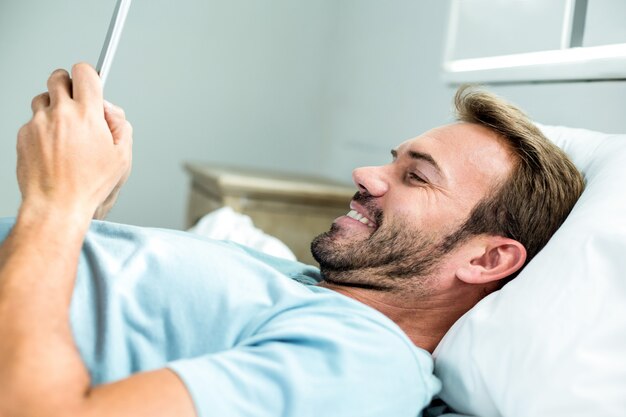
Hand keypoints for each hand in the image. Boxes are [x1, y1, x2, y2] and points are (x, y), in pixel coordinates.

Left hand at [16, 63, 131, 221]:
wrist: (57, 204)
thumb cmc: (89, 185)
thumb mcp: (122, 157)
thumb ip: (121, 126)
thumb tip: (109, 109)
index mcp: (88, 115)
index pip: (84, 72)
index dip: (89, 75)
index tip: (91, 83)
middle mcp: (60, 114)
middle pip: (58, 77)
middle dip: (68, 84)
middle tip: (76, 101)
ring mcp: (38, 123)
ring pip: (42, 98)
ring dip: (53, 106)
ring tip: (64, 130)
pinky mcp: (23, 135)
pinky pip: (32, 121)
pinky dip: (42, 129)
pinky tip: (53, 149)